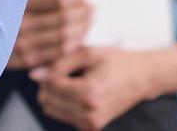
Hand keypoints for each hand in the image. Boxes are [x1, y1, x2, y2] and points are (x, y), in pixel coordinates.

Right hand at [7, 0, 93, 70]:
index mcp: (20, 5)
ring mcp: (23, 45)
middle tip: (92, 8)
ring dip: (81, 29)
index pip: (56, 1)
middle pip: (63, 20)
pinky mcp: (25, 61)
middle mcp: (20, 25)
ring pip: (63, 38)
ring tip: (90, 21)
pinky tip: (78, 39)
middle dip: (82, 13)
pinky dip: (71, 47)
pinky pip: (56, 55)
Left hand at [32, 46, 153, 129]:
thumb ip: (59, 62)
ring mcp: (92, 123)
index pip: (50, 85)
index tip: (55, 63)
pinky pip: (64, 116)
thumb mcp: (88, 53)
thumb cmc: (117, 62)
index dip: (47, 72)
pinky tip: (75, 91)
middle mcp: (90, 112)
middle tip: (59, 71)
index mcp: (90, 92)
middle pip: (47, 101)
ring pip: (52, 110)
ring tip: (68, 80)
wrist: (142, 78)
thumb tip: (34, 74)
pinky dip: (63, 104)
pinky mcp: (92, 127)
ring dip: (53, 95)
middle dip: (47, 85)